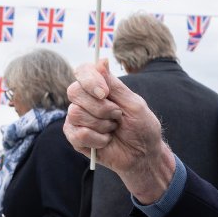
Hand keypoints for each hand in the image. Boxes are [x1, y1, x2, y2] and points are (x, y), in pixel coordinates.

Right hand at [64, 59, 175, 203]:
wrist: (143, 155)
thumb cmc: (142, 128)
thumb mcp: (134, 104)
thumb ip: (115, 85)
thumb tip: (100, 61)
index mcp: (100, 87)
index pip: (83, 71)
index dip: (90, 79)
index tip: (104, 93)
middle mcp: (85, 100)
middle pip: (74, 91)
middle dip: (101, 107)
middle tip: (118, 116)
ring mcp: (77, 118)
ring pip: (76, 113)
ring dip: (102, 124)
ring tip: (113, 129)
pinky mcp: (74, 136)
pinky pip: (78, 133)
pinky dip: (98, 139)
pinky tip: (107, 141)